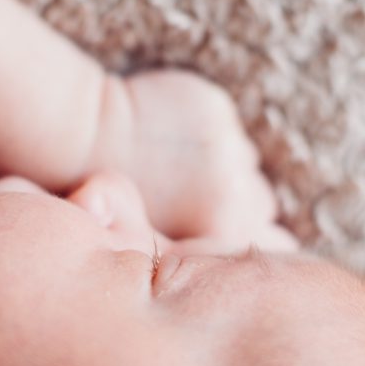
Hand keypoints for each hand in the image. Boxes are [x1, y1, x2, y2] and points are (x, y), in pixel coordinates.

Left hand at [111, 70, 296, 249]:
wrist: (86, 144)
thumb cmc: (114, 204)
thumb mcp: (165, 244)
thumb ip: (210, 247)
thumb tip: (262, 253)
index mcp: (225, 229)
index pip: (278, 246)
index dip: (266, 244)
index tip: (249, 241)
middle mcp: (234, 191)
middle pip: (264, 203)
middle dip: (243, 204)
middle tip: (207, 204)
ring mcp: (227, 149)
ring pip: (245, 165)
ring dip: (226, 169)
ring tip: (184, 174)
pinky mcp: (216, 112)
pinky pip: (227, 130)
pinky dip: (209, 136)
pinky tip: (175, 144)